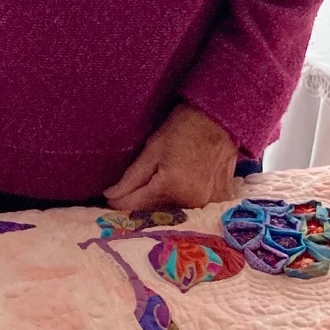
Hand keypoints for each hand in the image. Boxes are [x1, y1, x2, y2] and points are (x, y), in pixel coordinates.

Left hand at [104, 103, 239, 212]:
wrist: (220, 118)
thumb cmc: (183, 127)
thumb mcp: (152, 148)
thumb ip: (131, 178)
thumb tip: (110, 196)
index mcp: (170, 187)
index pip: (134, 205)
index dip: (117, 201)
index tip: (108, 196)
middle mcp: (190, 201)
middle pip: (154, 211)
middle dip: (139, 203)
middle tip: (129, 192)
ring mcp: (207, 202)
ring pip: (173, 210)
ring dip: (161, 203)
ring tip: (156, 186)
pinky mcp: (219, 199)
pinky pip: (193, 206)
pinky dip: (182, 201)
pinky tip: (178, 187)